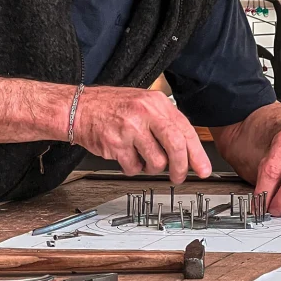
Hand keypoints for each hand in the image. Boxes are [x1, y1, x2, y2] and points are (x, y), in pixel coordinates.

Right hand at [74, 86, 210, 183]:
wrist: (78, 108)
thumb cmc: (111, 107)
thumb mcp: (143, 104)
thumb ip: (164, 122)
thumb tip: (186, 149)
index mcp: (156, 103)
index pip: (185, 130)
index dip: (197, 154)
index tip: (203, 169)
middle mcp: (144, 113)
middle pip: (175, 146)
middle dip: (181, 167)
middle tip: (178, 177)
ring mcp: (130, 129)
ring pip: (156, 162)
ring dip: (152, 168)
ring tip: (143, 160)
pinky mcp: (116, 144)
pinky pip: (134, 167)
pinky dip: (132, 168)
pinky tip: (126, 157)